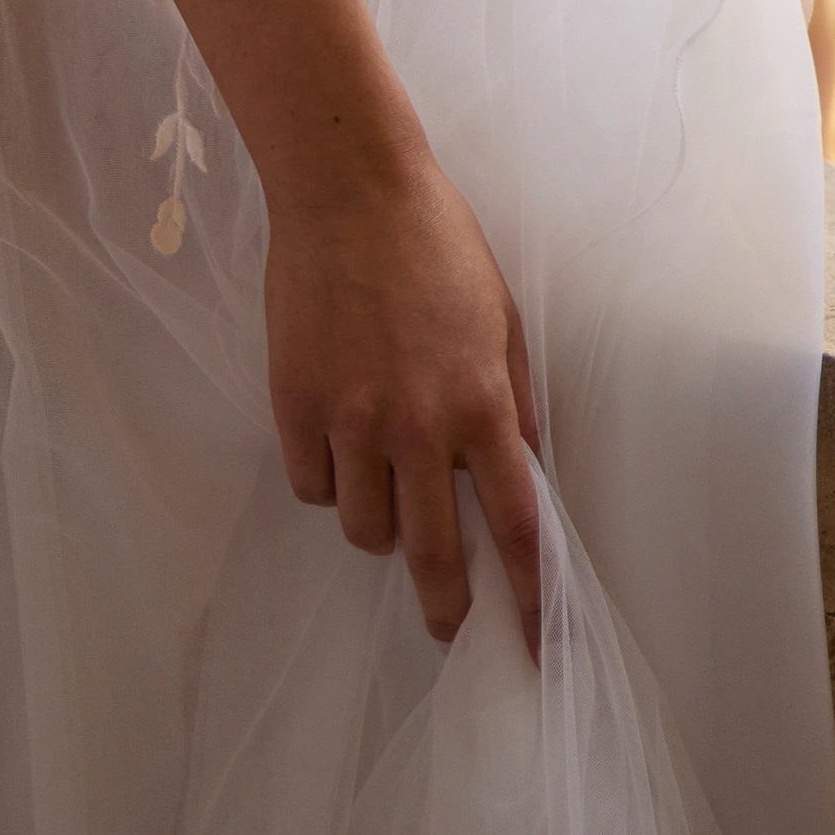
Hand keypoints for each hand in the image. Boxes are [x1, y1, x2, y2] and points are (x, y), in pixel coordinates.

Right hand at [264, 134, 543, 655]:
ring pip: (365, 529)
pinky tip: (338, 453)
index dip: (533, 596)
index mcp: (482, 404)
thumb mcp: (503, 318)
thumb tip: (523, 465)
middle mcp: (419, 425)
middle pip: (434, 554)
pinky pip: (312, 485)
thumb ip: (514, 398)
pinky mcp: (295, 403)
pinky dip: (328, 484)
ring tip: (385, 501)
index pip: (518, 526)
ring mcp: (351, 418)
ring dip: (381, 530)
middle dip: (446, 607)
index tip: (539, 644)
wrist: (348, 189)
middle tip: (448, 628)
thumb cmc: (436, 244)